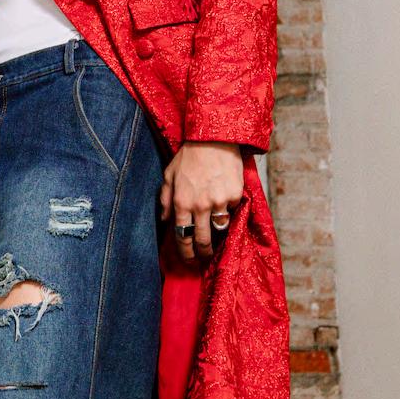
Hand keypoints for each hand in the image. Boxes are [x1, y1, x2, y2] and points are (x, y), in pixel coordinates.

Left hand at [159, 141, 244, 263]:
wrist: (214, 138)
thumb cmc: (189, 156)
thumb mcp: (169, 175)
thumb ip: (166, 200)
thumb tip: (165, 220)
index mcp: (182, 202)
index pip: (183, 236)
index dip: (186, 253)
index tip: (189, 260)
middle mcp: (200, 205)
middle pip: (203, 240)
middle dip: (203, 253)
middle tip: (203, 258)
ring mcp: (219, 202)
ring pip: (220, 228)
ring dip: (217, 232)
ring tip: (215, 232)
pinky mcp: (235, 195)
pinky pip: (232, 210)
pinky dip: (228, 208)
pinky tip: (224, 197)